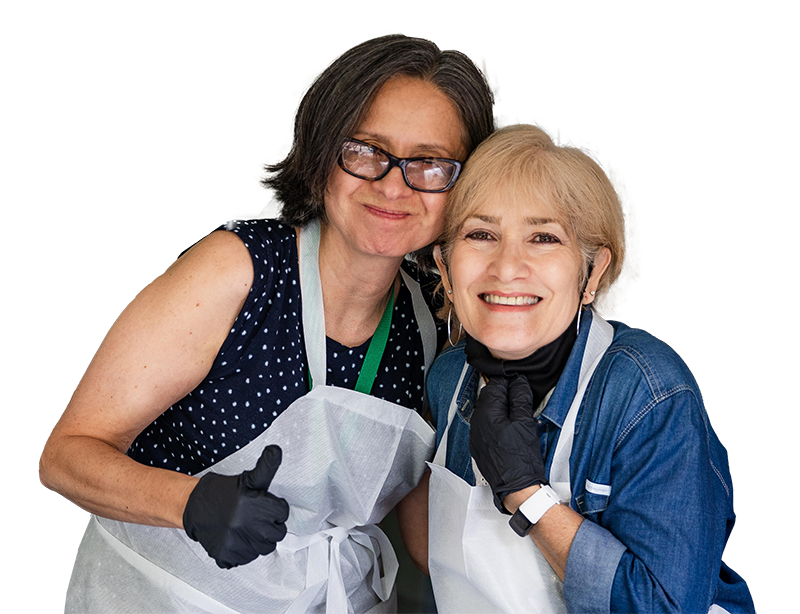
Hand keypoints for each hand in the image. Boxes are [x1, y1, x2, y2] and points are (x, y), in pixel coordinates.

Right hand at [183, 445, 289, 568]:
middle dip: (269, 526)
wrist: (195, 506)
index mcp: (257, 505)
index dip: (275, 509)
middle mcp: (248, 525)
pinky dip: (241, 551)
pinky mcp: (227, 554)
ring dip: (257, 540)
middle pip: (277, 534)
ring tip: (245, 527)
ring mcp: (238, 542)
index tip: (264, 506)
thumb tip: (276, 450)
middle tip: (255, 518)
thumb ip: (267, 467)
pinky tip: (235, 538)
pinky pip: (245, 559)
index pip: (283, 513)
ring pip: (263, 549)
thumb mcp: (249, 478)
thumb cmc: (225, 493)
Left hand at [469, 375, 546, 512]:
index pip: (495, 385)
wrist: (516, 487)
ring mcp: (475, 435)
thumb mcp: (525, 422)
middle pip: (488, 397)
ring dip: (499, 409)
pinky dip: (495, 422)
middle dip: (503, 394)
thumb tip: (519, 383)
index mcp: (486, 413)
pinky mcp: (478, 446)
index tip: (519, 383)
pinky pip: (485, 426)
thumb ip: (520, 398)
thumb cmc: (521, 459)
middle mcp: (476, 422)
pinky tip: (508, 428)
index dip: (509, 381)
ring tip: (517, 414)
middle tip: (520, 397)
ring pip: (486, 412)